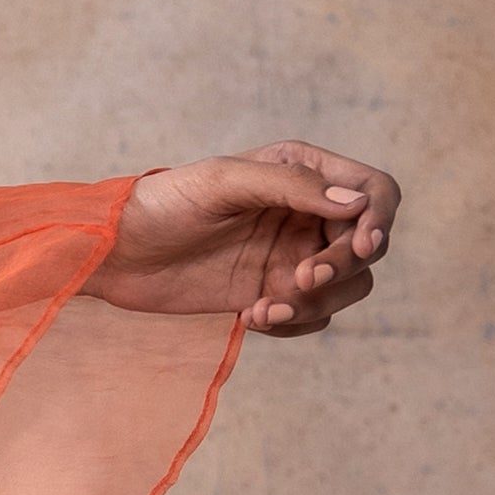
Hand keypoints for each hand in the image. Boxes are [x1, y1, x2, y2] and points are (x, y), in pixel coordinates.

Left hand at [86, 143, 400, 336]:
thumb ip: (293, 186)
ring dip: (317, 303)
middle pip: (367, 246)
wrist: (116, 253)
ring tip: (265, 308)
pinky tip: (252, 317)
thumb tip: (357, 203)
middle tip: (299, 281)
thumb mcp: (224, 183)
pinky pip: (313, 316)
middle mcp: (306, 213)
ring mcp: (292, 255)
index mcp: (303, 172)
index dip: (378, 220)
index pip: (374, 193)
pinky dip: (293, 322)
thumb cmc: (163, 204)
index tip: (359, 247)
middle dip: (340, 268)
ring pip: (348, 287)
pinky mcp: (273, 293)